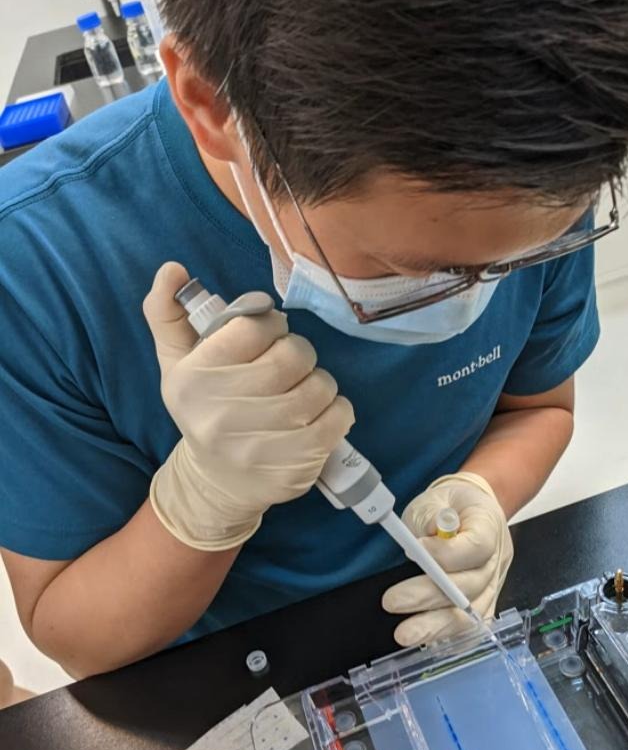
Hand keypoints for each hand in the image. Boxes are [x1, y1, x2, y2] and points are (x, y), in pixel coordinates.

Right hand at [144, 263, 353, 549]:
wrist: (217, 481)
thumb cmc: (204, 407)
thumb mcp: (176, 361)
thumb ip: (167, 311)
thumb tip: (172, 268)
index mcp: (192, 379)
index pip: (252, 327)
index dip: (269, 324)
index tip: (267, 334)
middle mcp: (221, 414)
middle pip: (291, 356)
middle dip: (298, 351)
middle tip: (290, 362)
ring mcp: (259, 446)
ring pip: (319, 386)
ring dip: (319, 381)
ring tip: (302, 388)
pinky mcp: (293, 468)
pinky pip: (338, 418)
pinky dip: (337, 409)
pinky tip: (319, 412)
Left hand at [382, 471, 512, 645]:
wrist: (470, 511)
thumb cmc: (449, 506)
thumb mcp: (434, 500)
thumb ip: (428, 519)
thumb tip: (420, 547)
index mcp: (489, 525)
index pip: (477, 546)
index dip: (447, 554)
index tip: (417, 550)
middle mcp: (496, 560)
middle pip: (470, 585)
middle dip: (428, 596)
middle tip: (393, 601)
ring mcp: (493, 585)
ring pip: (471, 613)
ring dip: (436, 626)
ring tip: (404, 633)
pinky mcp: (484, 603)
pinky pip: (472, 627)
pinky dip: (451, 638)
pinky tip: (427, 642)